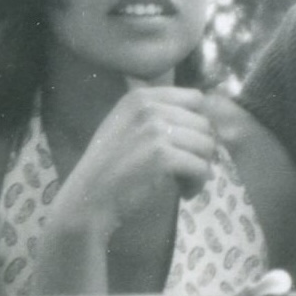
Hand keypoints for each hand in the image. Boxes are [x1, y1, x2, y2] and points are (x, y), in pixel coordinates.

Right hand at [52, 85, 217, 241]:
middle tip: (187, 169)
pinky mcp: (162, 156)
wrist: (88, 199)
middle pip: (204, 123)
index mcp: (141, 97)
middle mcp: (149, 107)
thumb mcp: (126, 125)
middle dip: (201, 150)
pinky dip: (198, 183)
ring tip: (185, 182)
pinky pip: (201, 167)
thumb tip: (205, 117)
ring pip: (207, 145)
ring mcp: (156, 130)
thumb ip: (158, 114)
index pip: (195, 98)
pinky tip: (185, 192)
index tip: (190, 144)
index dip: (198, 123)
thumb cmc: (109, 167)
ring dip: (201, 167)